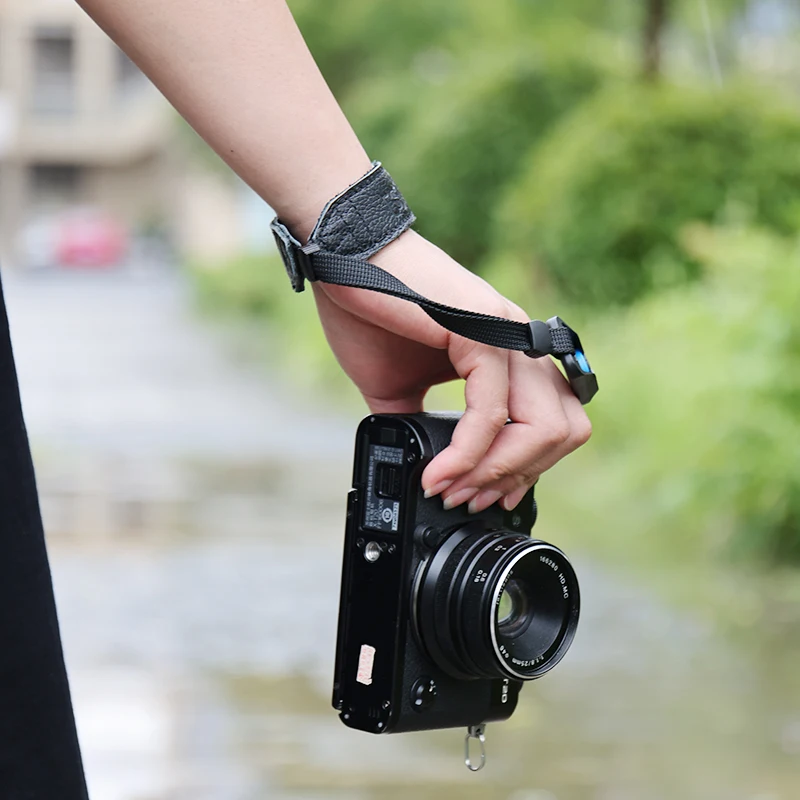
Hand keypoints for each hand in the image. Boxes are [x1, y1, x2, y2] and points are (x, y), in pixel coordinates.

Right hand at [312, 230, 591, 512]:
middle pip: (565, 432)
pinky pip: (491, 412)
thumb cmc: (370, 313)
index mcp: (510, 355)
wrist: (343, 260)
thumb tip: (425, 469)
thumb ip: (422, 425)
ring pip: (543, 428)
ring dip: (495, 474)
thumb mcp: (398, 388)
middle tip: (469, 500)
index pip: (552, 425)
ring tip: (452, 491)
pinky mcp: (484, 332)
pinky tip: (438, 473)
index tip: (484, 497)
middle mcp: (521, 344)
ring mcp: (508, 336)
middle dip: (517, 479)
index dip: (524, 471)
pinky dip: (467, 454)